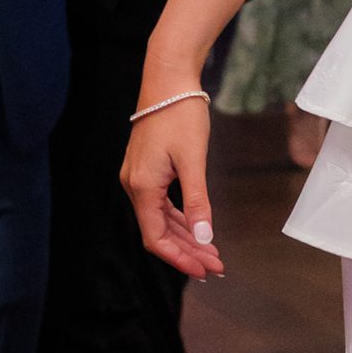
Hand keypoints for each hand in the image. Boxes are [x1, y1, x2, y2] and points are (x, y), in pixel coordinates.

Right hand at [121, 83, 222, 279]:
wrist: (168, 81)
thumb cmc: (180, 115)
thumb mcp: (193, 160)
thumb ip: (198, 201)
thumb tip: (204, 237)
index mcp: (142, 187)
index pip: (155, 238)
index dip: (179, 258)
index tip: (203, 271)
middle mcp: (135, 186)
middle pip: (159, 232)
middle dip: (188, 252)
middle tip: (216, 266)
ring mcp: (139, 178)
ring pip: (161, 220)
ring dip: (186, 238)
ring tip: (211, 253)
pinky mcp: (147, 171)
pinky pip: (161, 205)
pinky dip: (180, 220)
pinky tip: (197, 229)